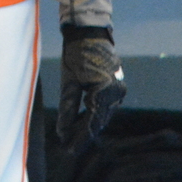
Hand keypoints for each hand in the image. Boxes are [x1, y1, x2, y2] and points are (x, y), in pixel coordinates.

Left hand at [58, 33, 125, 157]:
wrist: (88, 31)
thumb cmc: (76, 53)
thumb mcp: (69, 81)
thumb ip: (67, 108)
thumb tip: (62, 132)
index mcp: (105, 90)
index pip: (92, 122)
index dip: (80, 137)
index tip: (69, 149)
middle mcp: (116, 92)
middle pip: (99, 120)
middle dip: (84, 133)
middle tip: (68, 146)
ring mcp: (118, 89)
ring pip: (102, 114)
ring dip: (89, 124)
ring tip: (74, 136)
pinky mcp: (115, 85)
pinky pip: (104, 105)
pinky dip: (94, 113)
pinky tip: (83, 120)